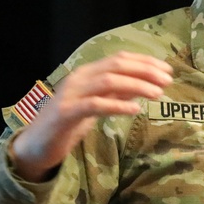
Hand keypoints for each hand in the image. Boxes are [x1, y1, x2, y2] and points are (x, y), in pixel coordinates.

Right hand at [10, 51, 172, 180]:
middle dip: (145, 70)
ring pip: (107, 81)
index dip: (145, 61)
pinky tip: (135, 109)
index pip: (119, 58)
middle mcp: (79, 78)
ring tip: (157, 93)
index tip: (167, 69)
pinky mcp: (66, 113)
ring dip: (136, 85)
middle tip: (167, 80)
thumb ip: (119, 92)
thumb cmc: (70, 123)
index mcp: (87, 73)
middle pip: (116, 65)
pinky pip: (94, 105)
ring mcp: (71, 94)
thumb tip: (146, 83)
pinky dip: (117, 105)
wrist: (36, 145)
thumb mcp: (99, 104)